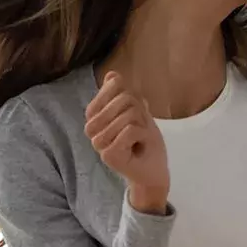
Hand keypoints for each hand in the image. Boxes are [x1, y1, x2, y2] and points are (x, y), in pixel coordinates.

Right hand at [84, 71, 168, 210]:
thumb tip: (112, 75)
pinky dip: (143, 136)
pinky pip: (130, 131)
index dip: (131, 95)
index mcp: (96, 116)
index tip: (136, 113)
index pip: (112, 87)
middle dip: (139, 111)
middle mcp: (92, 129)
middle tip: (140, 129)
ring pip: (127, 116)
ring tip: (139, 139)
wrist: (153, 171)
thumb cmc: (145, 141)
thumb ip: (123, 94)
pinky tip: (139, 147)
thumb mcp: (137, 111)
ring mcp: (98, 143)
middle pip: (122, 99)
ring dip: (142, 126)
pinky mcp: (107, 155)